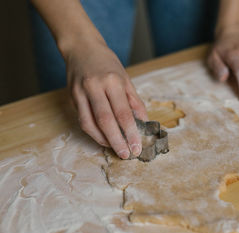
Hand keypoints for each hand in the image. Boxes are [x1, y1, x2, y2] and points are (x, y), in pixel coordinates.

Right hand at [66, 40, 146, 158]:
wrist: (81, 48)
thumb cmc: (107, 63)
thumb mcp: (126, 78)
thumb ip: (134, 101)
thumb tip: (143, 122)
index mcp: (113, 81)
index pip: (123, 113)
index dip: (131, 133)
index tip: (137, 147)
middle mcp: (95, 87)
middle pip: (106, 121)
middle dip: (117, 141)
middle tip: (126, 155)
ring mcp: (81, 93)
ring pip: (90, 124)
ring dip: (103, 140)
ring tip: (115, 149)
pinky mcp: (72, 97)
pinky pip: (83, 120)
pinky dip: (93, 133)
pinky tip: (103, 138)